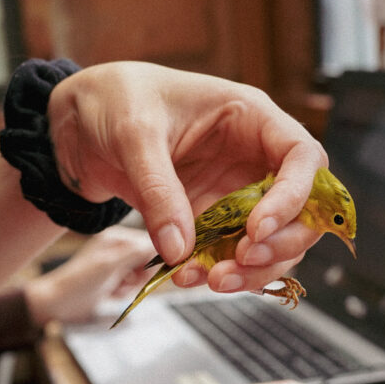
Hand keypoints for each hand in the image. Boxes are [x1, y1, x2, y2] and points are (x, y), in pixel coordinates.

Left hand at [24, 225, 155, 324]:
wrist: (57, 304)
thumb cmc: (76, 284)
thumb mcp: (108, 265)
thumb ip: (137, 252)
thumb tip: (166, 242)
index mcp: (118, 237)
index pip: (153, 243)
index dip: (158, 260)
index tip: (151, 275)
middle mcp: (121, 246)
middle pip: (153, 261)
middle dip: (142, 277)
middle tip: (124, 283)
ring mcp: (120, 261)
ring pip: (147, 275)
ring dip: (134, 287)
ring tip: (115, 289)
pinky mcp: (118, 276)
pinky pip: (138, 285)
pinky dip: (128, 292)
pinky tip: (112, 293)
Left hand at [47, 62, 327, 291]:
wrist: (80, 124)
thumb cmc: (114, 101)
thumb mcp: (134, 134)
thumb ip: (159, 190)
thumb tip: (181, 249)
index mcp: (252, 118)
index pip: (304, 158)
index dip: (295, 197)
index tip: (257, 229)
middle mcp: (256, 158)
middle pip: (304, 209)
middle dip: (280, 244)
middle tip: (240, 261)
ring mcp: (239, 193)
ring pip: (276, 242)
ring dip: (254, 270)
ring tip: (212, 282)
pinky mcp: (216, 221)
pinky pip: (236, 255)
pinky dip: (222, 273)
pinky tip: (188, 277)